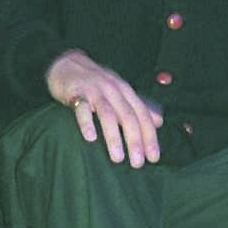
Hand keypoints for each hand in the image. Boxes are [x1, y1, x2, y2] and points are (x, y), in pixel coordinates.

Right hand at [46, 50, 162, 167]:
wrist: (67, 64)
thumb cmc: (96, 83)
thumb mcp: (120, 92)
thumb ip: (138, 107)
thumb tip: (159, 121)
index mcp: (125, 91)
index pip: (142, 114)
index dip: (149, 135)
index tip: (154, 157)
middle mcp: (113, 90)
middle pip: (128, 116)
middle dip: (135, 140)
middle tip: (138, 163)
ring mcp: (95, 90)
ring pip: (108, 114)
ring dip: (114, 137)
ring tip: (117, 158)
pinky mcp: (76, 93)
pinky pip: (82, 109)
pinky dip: (87, 123)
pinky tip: (90, 138)